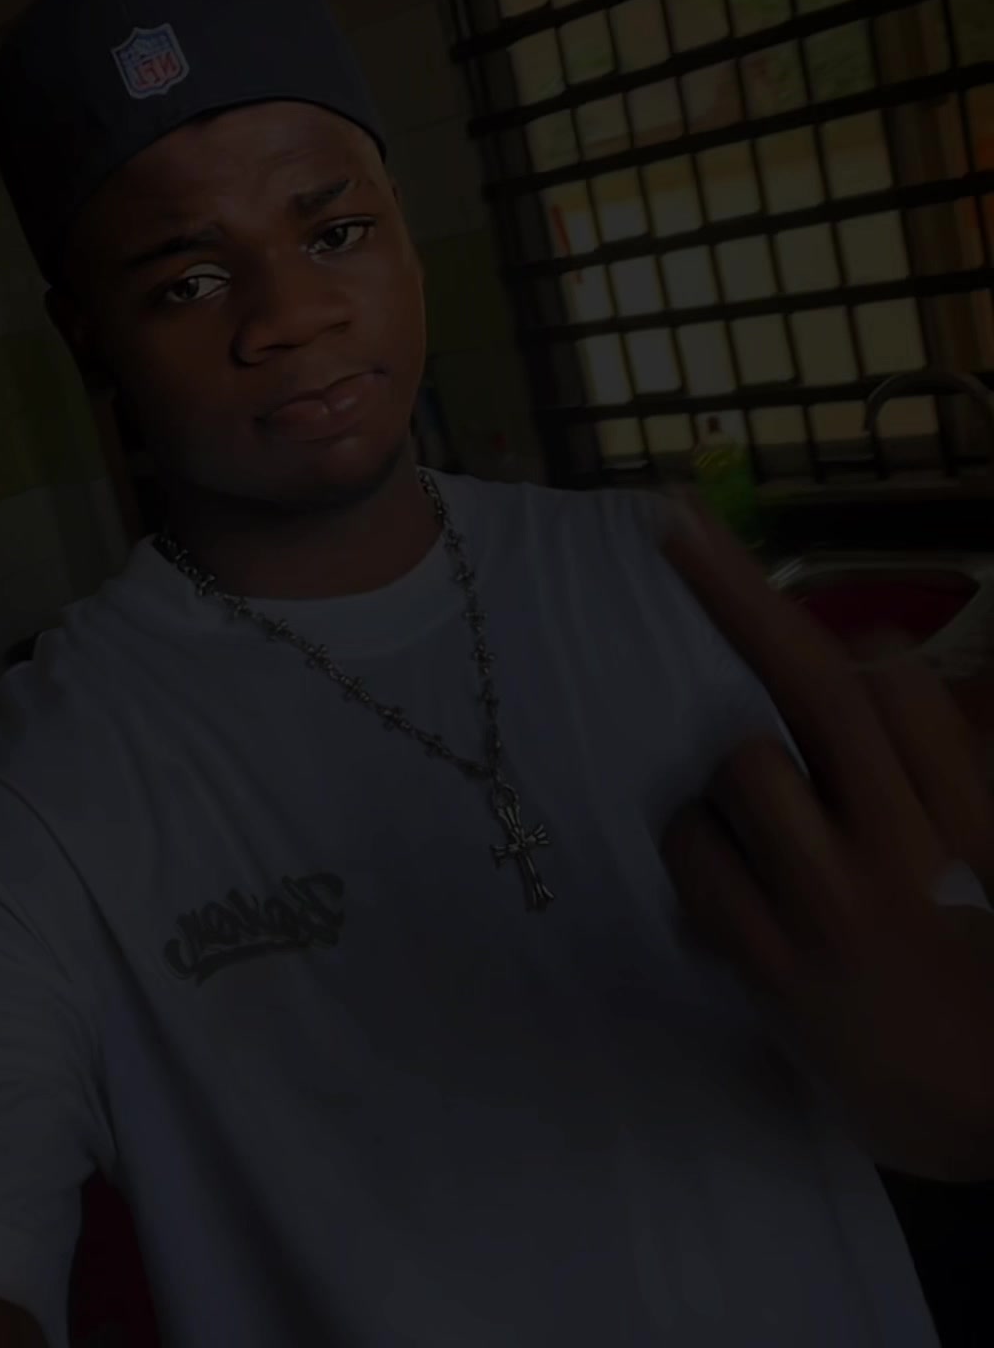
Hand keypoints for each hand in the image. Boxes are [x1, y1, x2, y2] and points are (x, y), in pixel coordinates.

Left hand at [659, 501, 993, 1179]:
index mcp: (961, 813)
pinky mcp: (770, 964)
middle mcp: (900, 842)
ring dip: (733, 787)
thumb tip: (866, 662)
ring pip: (742, 766)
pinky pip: (694, 855)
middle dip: (733, 588)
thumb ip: (930, 765)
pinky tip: (729, 897)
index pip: (889, 682)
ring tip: (767, 847)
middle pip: (811, 684)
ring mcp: (831, 903)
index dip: (841, 639)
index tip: (776, 588)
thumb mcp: (981, 856)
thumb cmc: (978, 967)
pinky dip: (698, 858)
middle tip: (668, 516)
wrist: (983, 1114)